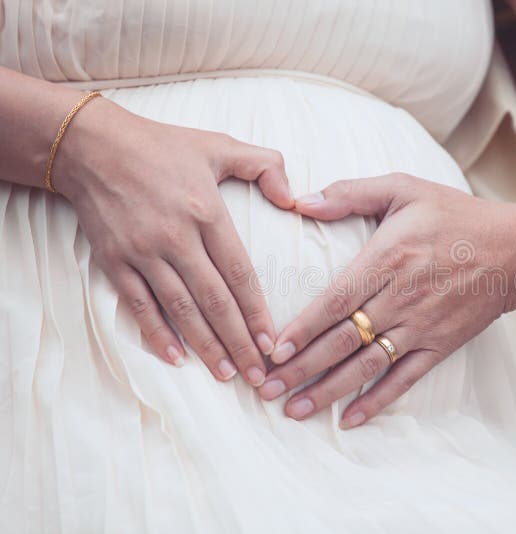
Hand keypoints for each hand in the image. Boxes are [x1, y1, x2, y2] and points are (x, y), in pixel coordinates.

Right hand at [57, 97, 293, 386]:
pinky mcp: (115, 260)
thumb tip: (294, 198)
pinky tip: (176, 358)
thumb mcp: (219, 146)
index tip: (272, 342)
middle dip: (238, 342)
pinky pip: (138, 304)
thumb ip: (264, 166)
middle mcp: (176, 237)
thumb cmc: (162, 147)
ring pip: (180, 309)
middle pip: (214, 301)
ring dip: (205, 346)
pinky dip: (156, 333)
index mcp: (206, 212)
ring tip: (227, 375)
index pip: (239, 273)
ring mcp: (143, 252)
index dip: (257, 311)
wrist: (91, 146)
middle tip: (258, 375)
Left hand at [260, 174, 515, 427]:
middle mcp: (401, 298)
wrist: (515, 251)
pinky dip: (377, 401)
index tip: (272, 350)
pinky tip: (350, 419)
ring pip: (367, 365)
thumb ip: (350, 193)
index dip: (302, 329)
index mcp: (387, 259)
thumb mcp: (404, 188)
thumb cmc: (455, 215)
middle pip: (342, 340)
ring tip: (295, 410)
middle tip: (266, 389)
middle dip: (301, 368)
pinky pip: (404, 378)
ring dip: (329, 390)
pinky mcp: (439, 345)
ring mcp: (421, 326)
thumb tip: (300, 201)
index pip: (335, 301)